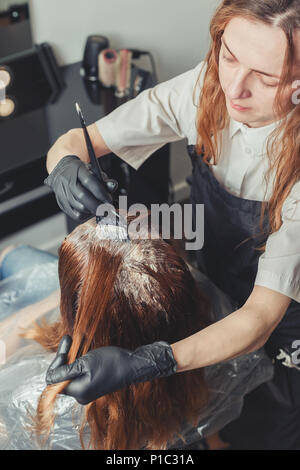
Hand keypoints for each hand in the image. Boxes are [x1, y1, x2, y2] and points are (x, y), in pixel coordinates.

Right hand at [44, 155, 117, 220]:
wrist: (61, 172)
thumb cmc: (81, 173)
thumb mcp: (93, 171)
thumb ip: (104, 180)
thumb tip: (113, 186)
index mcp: (77, 169)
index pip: (89, 181)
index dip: (101, 193)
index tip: (109, 200)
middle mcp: (67, 181)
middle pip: (83, 196)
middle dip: (98, 205)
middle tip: (107, 209)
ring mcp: (62, 193)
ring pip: (79, 208)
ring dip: (92, 211)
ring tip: (99, 208)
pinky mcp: (61, 203)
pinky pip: (75, 215)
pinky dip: (86, 215)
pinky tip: (90, 210)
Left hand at [46, 336, 176, 404]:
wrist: (132, 365)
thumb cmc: (111, 362)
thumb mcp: (84, 362)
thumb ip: (64, 371)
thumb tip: (48, 378)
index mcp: (77, 391)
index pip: (53, 380)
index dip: (56, 362)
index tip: (65, 346)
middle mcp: (80, 395)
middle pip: (61, 376)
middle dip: (63, 357)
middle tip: (67, 339)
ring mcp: (86, 391)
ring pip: (69, 374)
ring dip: (70, 358)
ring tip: (73, 341)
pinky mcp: (92, 386)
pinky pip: (78, 375)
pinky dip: (78, 363)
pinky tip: (83, 351)